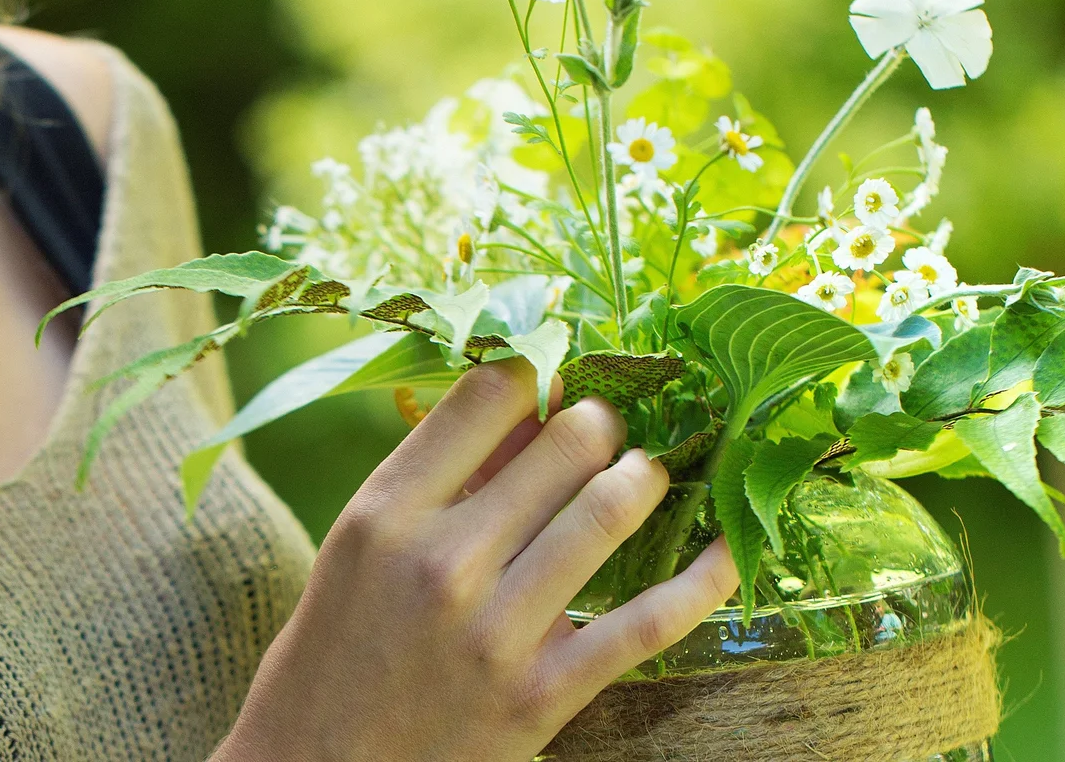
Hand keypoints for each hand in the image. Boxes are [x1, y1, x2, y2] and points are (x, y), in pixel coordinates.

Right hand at [215, 359, 737, 761]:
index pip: (488, 396)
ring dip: (644, 478)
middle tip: (605, 429)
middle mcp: (444, 560)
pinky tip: (725, 548)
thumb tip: (530, 401)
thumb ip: (441, 473)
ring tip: (642, 476)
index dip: (538, 370)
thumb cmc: (339, 642)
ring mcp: (498, 630)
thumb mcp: (361, 541)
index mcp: (388, 511)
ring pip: (610, 510)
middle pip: (566, 442)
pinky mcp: (544, 693)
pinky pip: (648, 620)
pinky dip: (701, 578)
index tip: (554, 377)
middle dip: (600, 423)